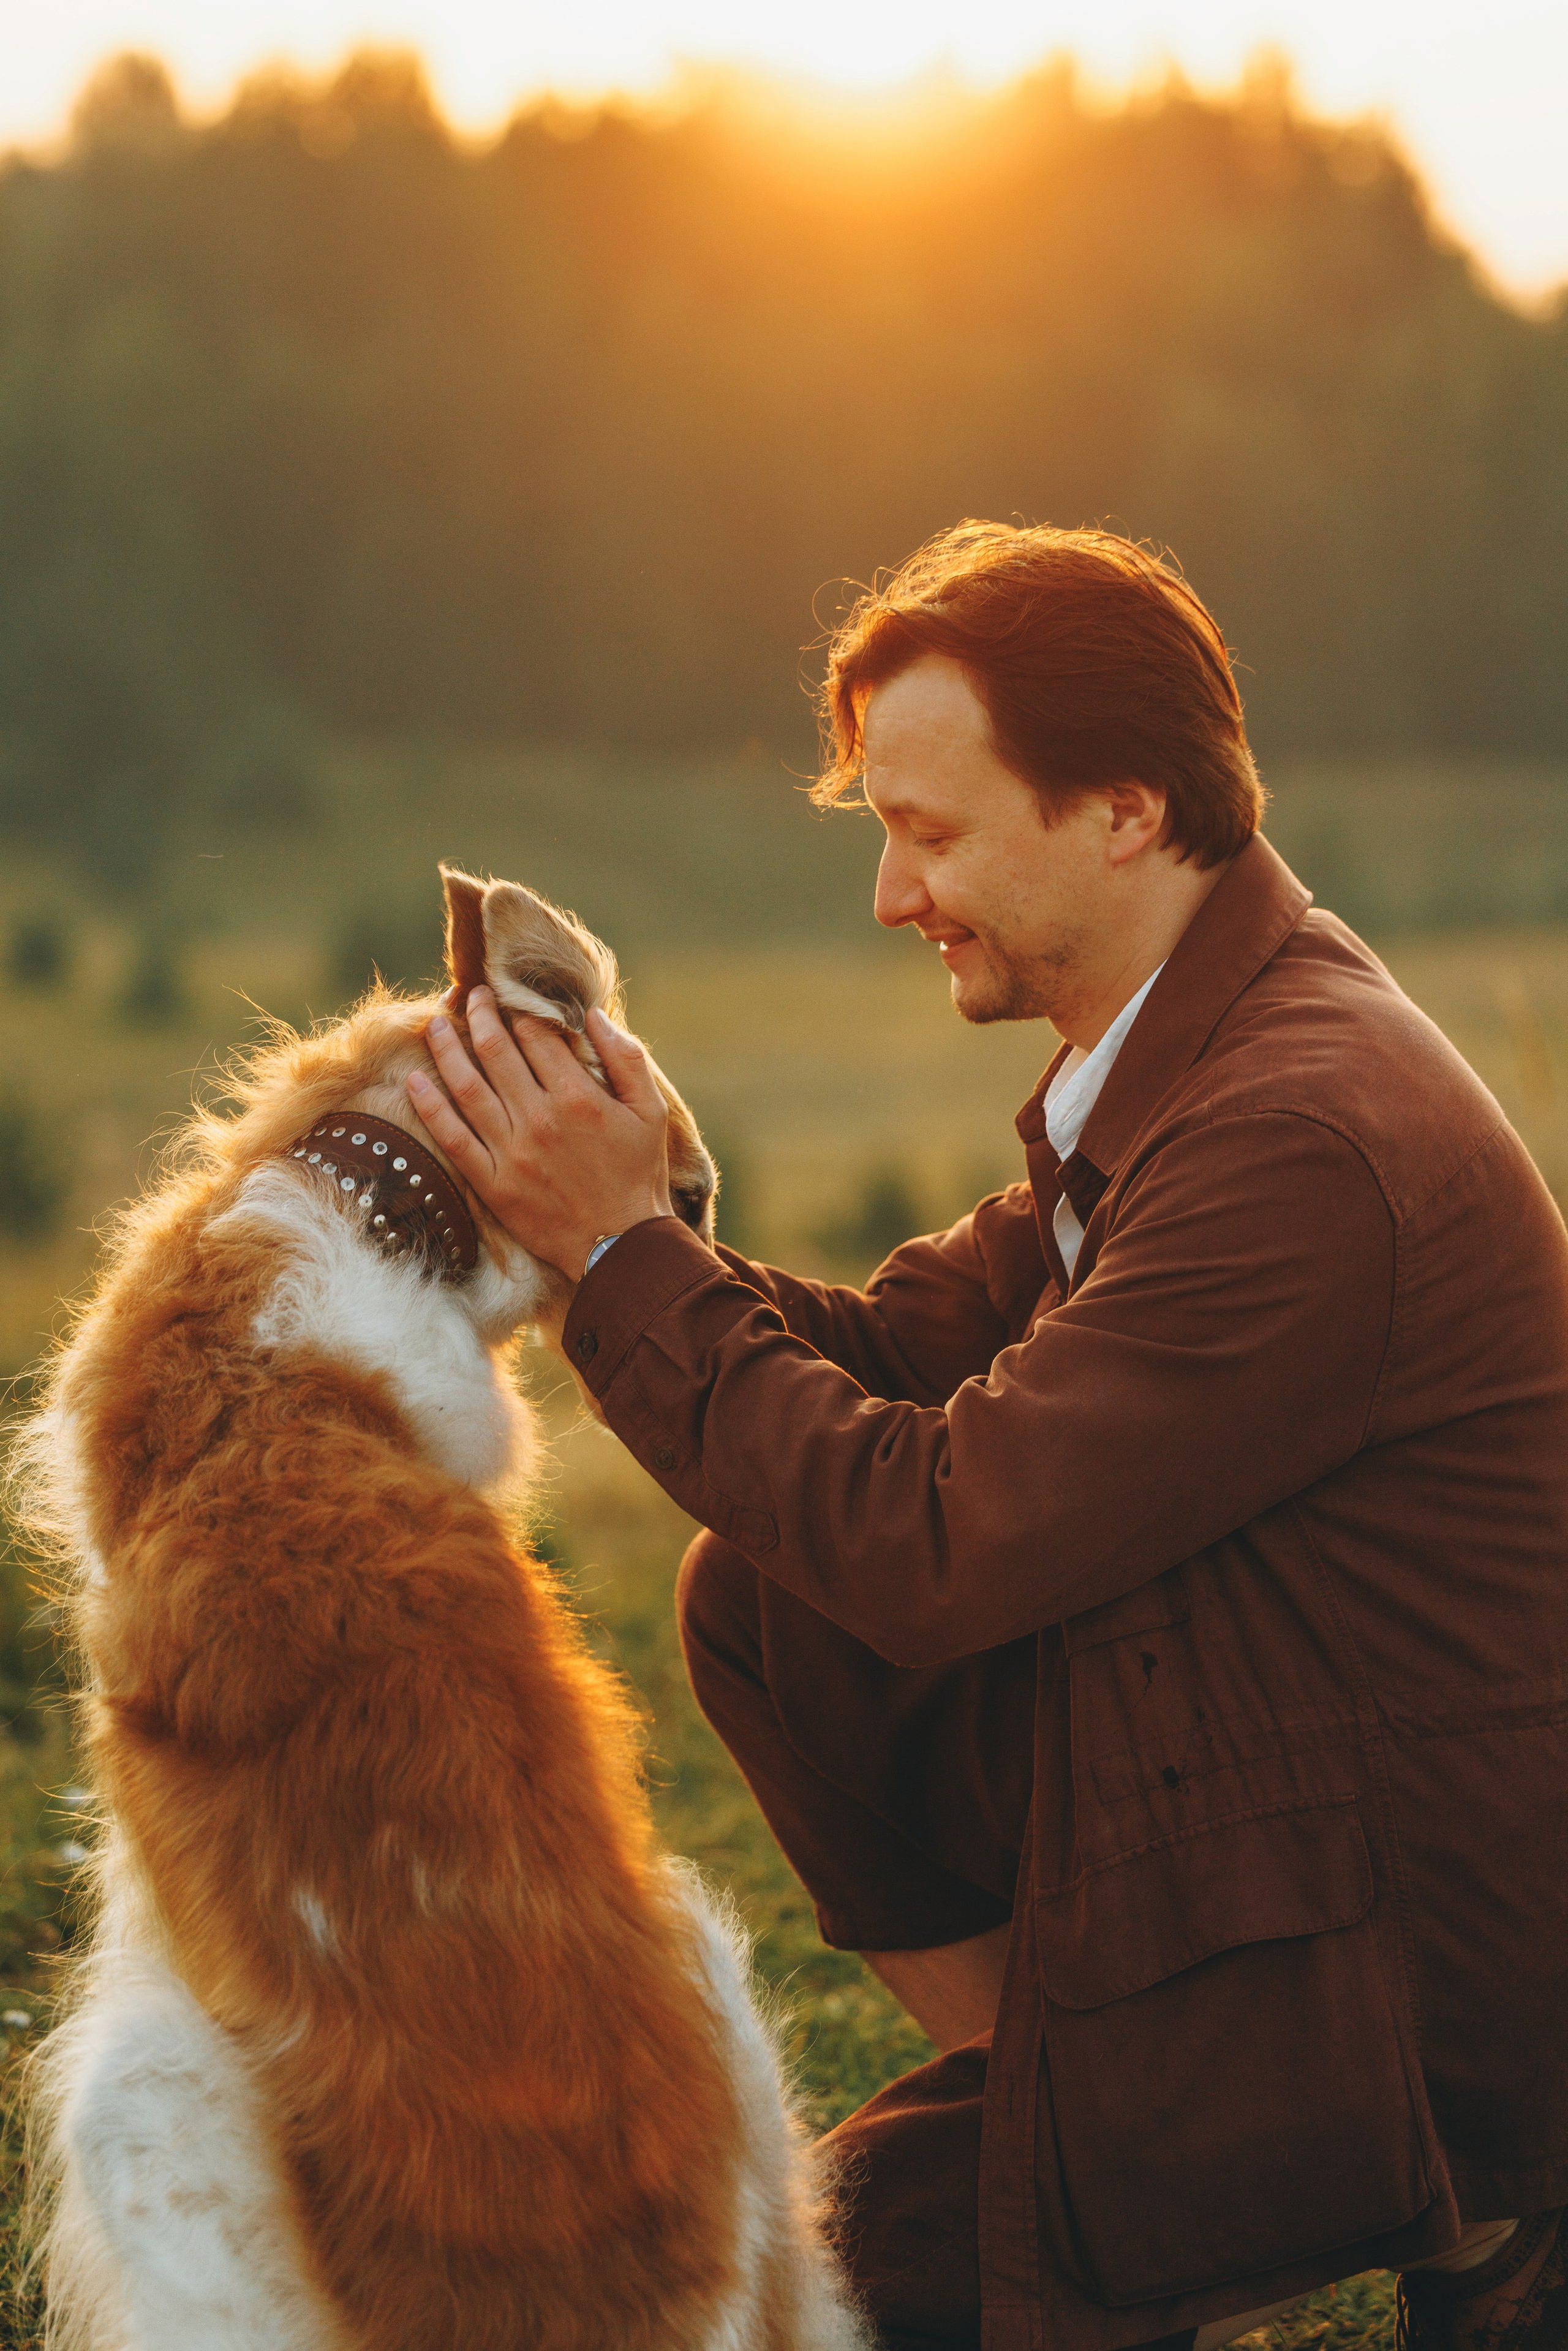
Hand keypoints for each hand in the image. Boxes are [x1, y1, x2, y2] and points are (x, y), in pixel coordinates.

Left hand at [408, 990, 672, 1277]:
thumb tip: (593, 1015)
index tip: (510, 996)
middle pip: (496, 1051)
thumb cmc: (640, 1175)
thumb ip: (627, 1059)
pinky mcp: (493, 1183)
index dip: (520, 1009)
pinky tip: (414, 1081)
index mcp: (578, 1096)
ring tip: (436, 1023)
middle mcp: (539, 1118)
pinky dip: (430, 1107)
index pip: (537, 1036)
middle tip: (469, 995)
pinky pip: (452, 1137)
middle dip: (480, 1015)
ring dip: (447, 1049)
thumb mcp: (652, 1112)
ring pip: (467, 1087)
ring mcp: (511, 1152)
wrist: (622, 1246)